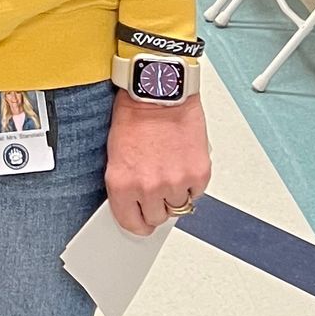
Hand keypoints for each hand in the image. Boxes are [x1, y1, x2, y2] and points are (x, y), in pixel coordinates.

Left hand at [105, 90, 210, 235]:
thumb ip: (127, 184)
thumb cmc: (135, 115)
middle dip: (157, 205)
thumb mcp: (116, 154)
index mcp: (122, 184)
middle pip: (157, 218)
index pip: (131, 224)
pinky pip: (197, 193)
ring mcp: (175, 183)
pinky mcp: (198, 174)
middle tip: (157, 186)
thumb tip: (136, 204)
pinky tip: (182, 162)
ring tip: (170, 168)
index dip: (138, 222)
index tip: (141, 219)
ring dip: (176, 193)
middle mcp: (148, 188)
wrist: (159, 92)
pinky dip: (192, 182)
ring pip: (179, 207)